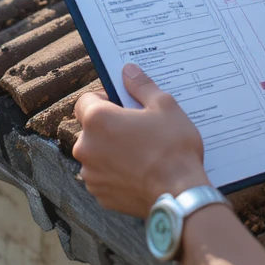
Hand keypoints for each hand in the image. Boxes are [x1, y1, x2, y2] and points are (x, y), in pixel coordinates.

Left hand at [73, 64, 210, 216]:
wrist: (179, 194)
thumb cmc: (173, 148)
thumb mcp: (164, 106)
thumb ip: (141, 86)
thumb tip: (128, 70)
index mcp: (98, 120)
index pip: (85, 101)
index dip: (103, 99)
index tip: (123, 104)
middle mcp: (86, 147)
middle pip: (90, 129)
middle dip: (109, 127)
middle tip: (138, 129)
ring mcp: (91, 173)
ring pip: (97, 153)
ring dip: (111, 150)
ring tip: (141, 153)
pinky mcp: (100, 194)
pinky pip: (103, 176)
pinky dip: (115, 173)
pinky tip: (139, 172)